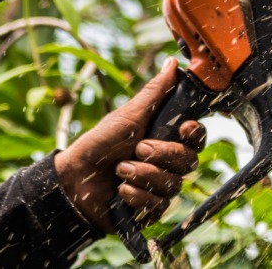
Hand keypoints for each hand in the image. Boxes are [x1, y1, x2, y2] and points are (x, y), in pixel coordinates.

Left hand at [54, 58, 206, 232]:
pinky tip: (120, 190)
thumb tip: (174, 63)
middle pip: (189, 161)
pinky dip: (137, 196)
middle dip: (162, 154)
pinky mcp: (150, 210)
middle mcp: (169, 164)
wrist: (73, 179)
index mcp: (168, 139)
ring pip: (173, 184)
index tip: (183, 128)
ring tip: (120, 170)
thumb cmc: (100, 144)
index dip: (195, 134)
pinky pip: (158, 205)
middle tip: (137, 149)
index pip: (198, 138)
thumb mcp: (129, 115)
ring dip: (143, 175)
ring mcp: (160, 188)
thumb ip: (155, 92)